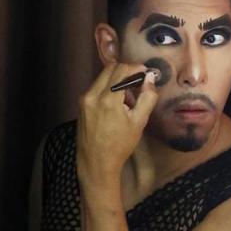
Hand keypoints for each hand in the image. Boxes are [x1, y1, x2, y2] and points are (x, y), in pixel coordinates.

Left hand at [76, 63, 158, 191]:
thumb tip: (149, 78)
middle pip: (110, 69)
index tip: (145, 72)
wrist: (96, 163)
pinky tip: (117, 102)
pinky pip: (96, 87)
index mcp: (107, 99)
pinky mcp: (81, 105)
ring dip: (117, 79)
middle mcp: (92, 95)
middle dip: (126, 70)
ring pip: (102, 77)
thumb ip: (147, 97)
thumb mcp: (139, 122)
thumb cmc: (119, 145)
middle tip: (138, 81)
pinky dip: (108, 87)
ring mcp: (84, 100)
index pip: (122, 70)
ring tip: (129, 95)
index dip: (136, 67)